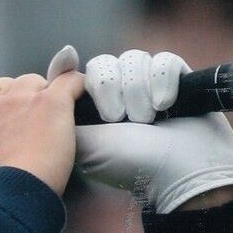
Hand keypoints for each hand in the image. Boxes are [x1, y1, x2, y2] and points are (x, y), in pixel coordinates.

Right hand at [0, 68, 84, 197]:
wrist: (12, 196)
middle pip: (2, 86)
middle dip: (14, 100)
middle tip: (25, 126)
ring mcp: (21, 100)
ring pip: (34, 82)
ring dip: (42, 96)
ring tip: (51, 123)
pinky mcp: (51, 102)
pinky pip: (69, 81)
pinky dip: (75, 86)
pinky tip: (78, 95)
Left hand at [47, 46, 232, 213]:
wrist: (182, 172)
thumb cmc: (130, 163)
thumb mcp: (85, 144)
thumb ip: (63, 112)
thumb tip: (51, 82)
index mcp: (92, 107)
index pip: (79, 74)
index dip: (87, 83)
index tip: (99, 107)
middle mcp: (119, 93)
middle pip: (104, 63)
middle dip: (111, 89)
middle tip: (118, 118)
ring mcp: (147, 85)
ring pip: (133, 60)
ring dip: (137, 90)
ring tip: (146, 119)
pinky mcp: (177, 80)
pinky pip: (164, 61)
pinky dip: (162, 82)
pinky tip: (165, 106)